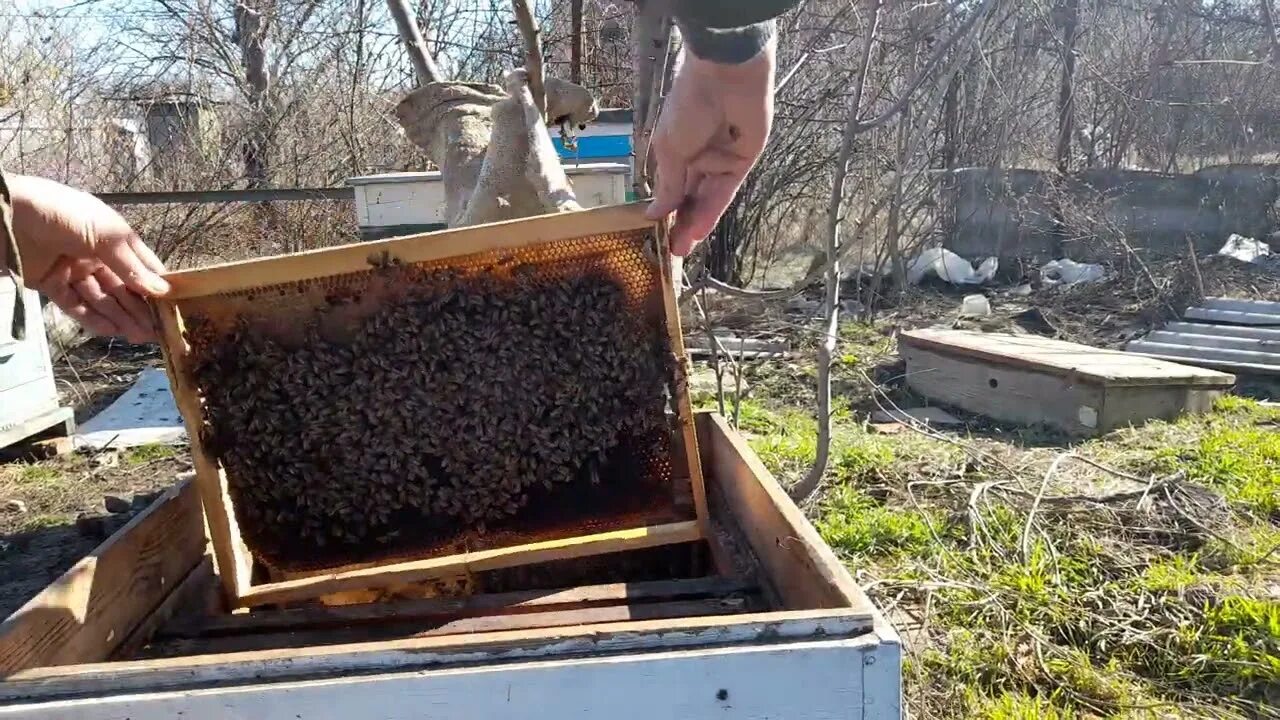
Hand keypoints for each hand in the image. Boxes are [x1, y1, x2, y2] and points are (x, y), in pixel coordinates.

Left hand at [8, 175, 168, 342]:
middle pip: (123, 286)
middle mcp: (94, 254)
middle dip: (139, 308)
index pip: (142, 264)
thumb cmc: (58, 212)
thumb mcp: (104, 233)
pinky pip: (75, 304)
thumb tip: (161, 291)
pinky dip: (92, 318)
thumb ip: (130, 265)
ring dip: (120, 317)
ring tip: (138, 336)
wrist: (3, 213)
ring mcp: (72, 269)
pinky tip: (112, 331)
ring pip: (101, 298)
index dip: (157, 284)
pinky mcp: (49, 283)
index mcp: (111, 236)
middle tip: (156, 332)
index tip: (174, 307)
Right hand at [645, 41, 774, 255]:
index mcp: (676, 149)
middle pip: (691, 196)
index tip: (657, 235)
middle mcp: (699, 156)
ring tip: (682, 248)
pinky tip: (699, 230)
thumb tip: (654, 212)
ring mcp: (722, 159)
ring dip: (696, 223)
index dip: (666, 211)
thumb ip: (668, 185)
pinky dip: (712, 210)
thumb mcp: (670, 149)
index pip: (672, 187)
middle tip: (672, 250)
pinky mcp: (744, 160)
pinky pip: (726, 191)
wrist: (725, 76)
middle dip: (681, 223)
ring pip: (707, 198)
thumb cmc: (688, 106)